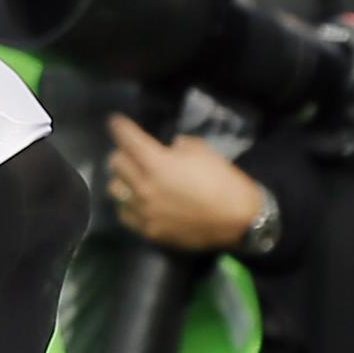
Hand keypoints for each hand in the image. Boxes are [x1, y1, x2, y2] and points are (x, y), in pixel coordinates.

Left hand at [104, 114, 266, 252]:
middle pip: (115, 163)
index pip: (127, 139)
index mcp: (157, 163)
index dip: (119, 126)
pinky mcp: (149, 230)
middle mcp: (144, 186)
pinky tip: (136, 201)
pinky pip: (124, 214)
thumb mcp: (203, 151)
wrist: (239, 220)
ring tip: (132, 178)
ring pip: (114, 190)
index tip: (115, 122)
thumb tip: (169, 149)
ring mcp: (144, 211)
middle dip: (123, 152)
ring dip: (121, 179)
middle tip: (132, 152)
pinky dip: (127, 204)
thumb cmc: (223, 181)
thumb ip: (179, 146)